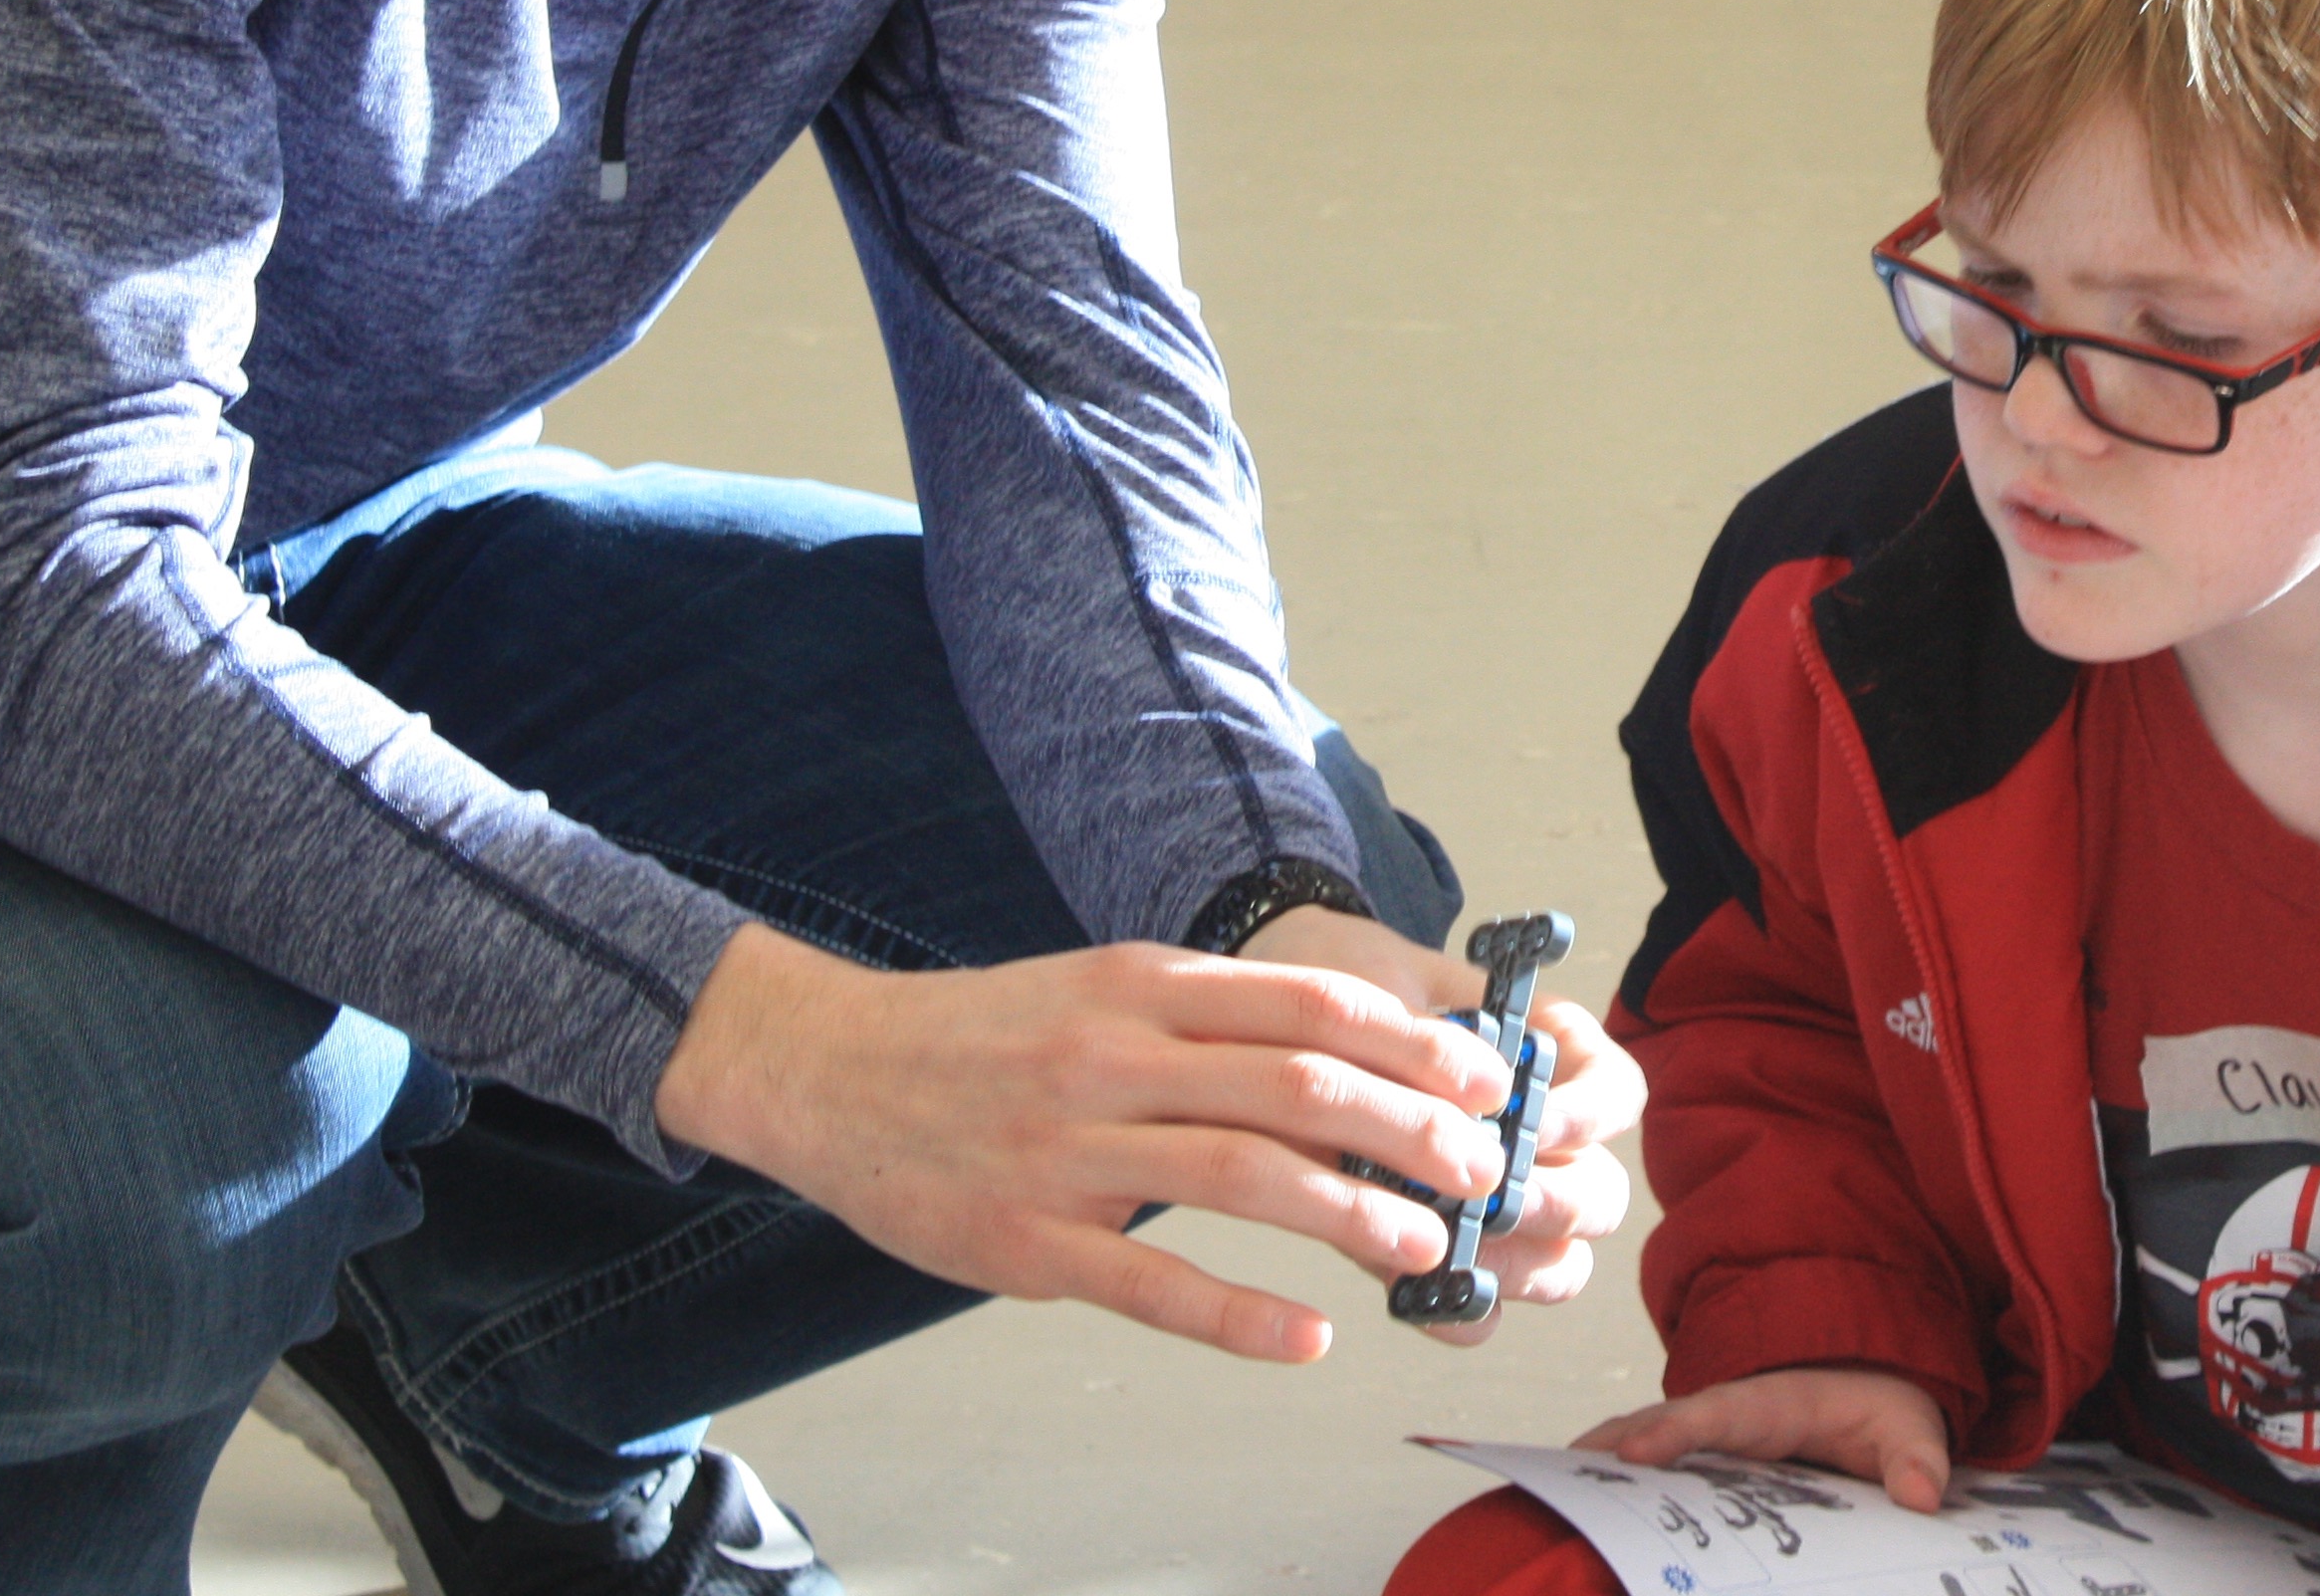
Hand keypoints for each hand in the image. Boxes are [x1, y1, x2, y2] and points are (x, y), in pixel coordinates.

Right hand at [651, 922, 1514, 1362]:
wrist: (833, 1071)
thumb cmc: (990, 1034)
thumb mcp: (1104, 987)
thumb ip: (1213, 1016)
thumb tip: (1351, 1046)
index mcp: (1143, 985)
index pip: (1308, 1001)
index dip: (1412, 1042)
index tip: (1486, 1076)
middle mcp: (1115, 1057)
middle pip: (1296, 1084)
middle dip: (1410, 1128)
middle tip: (1482, 1168)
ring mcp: (1069, 1152)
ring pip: (1241, 1175)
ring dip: (1350, 1214)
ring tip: (1423, 1245)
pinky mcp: (1029, 1244)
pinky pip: (1151, 1283)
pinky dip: (1240, 1313)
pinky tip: (1307, 1335)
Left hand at [1238, 906, 1646, 1333]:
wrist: (1275, 1019)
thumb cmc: (1344, 988)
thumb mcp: (1381, 984)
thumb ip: (1417, 1037)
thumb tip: (1442, 1091)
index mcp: (1554, 1061)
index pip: (1617, 1095)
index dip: (1589, 1116)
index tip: (1536, 1120)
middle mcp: (1543, 1143)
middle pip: (1601, 1196)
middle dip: (1554, 1203)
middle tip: (1496, 1199)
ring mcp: (1500, 1209)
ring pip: (1559, 1265)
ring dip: (1515, 1264)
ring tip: (1453, 1248)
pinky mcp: (1450, 1259)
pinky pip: (1483, 1309)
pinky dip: (1460, 1308)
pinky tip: (1415, 1289)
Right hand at [1577, 1367, 1953, 1511]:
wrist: (1871, 1389)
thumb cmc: (1883, 1408)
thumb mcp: (1911, 1427)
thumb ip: (1918, 1460)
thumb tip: (1922, 1497)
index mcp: (1777, 1402)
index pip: (1721, 1413)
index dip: (1677, 1430)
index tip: (1636, 1451)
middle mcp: (1733, 1414)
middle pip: (1664, 1423)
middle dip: (1614, 1442)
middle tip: (1564, 1470)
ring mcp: (1714, 1436)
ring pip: (1649, 1439)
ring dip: (1603, 1458)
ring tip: (1552, 1487)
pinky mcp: (1708, 1459)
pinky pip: (1658, 1464)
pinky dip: (1617, 1475)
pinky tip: (1584, 1504)